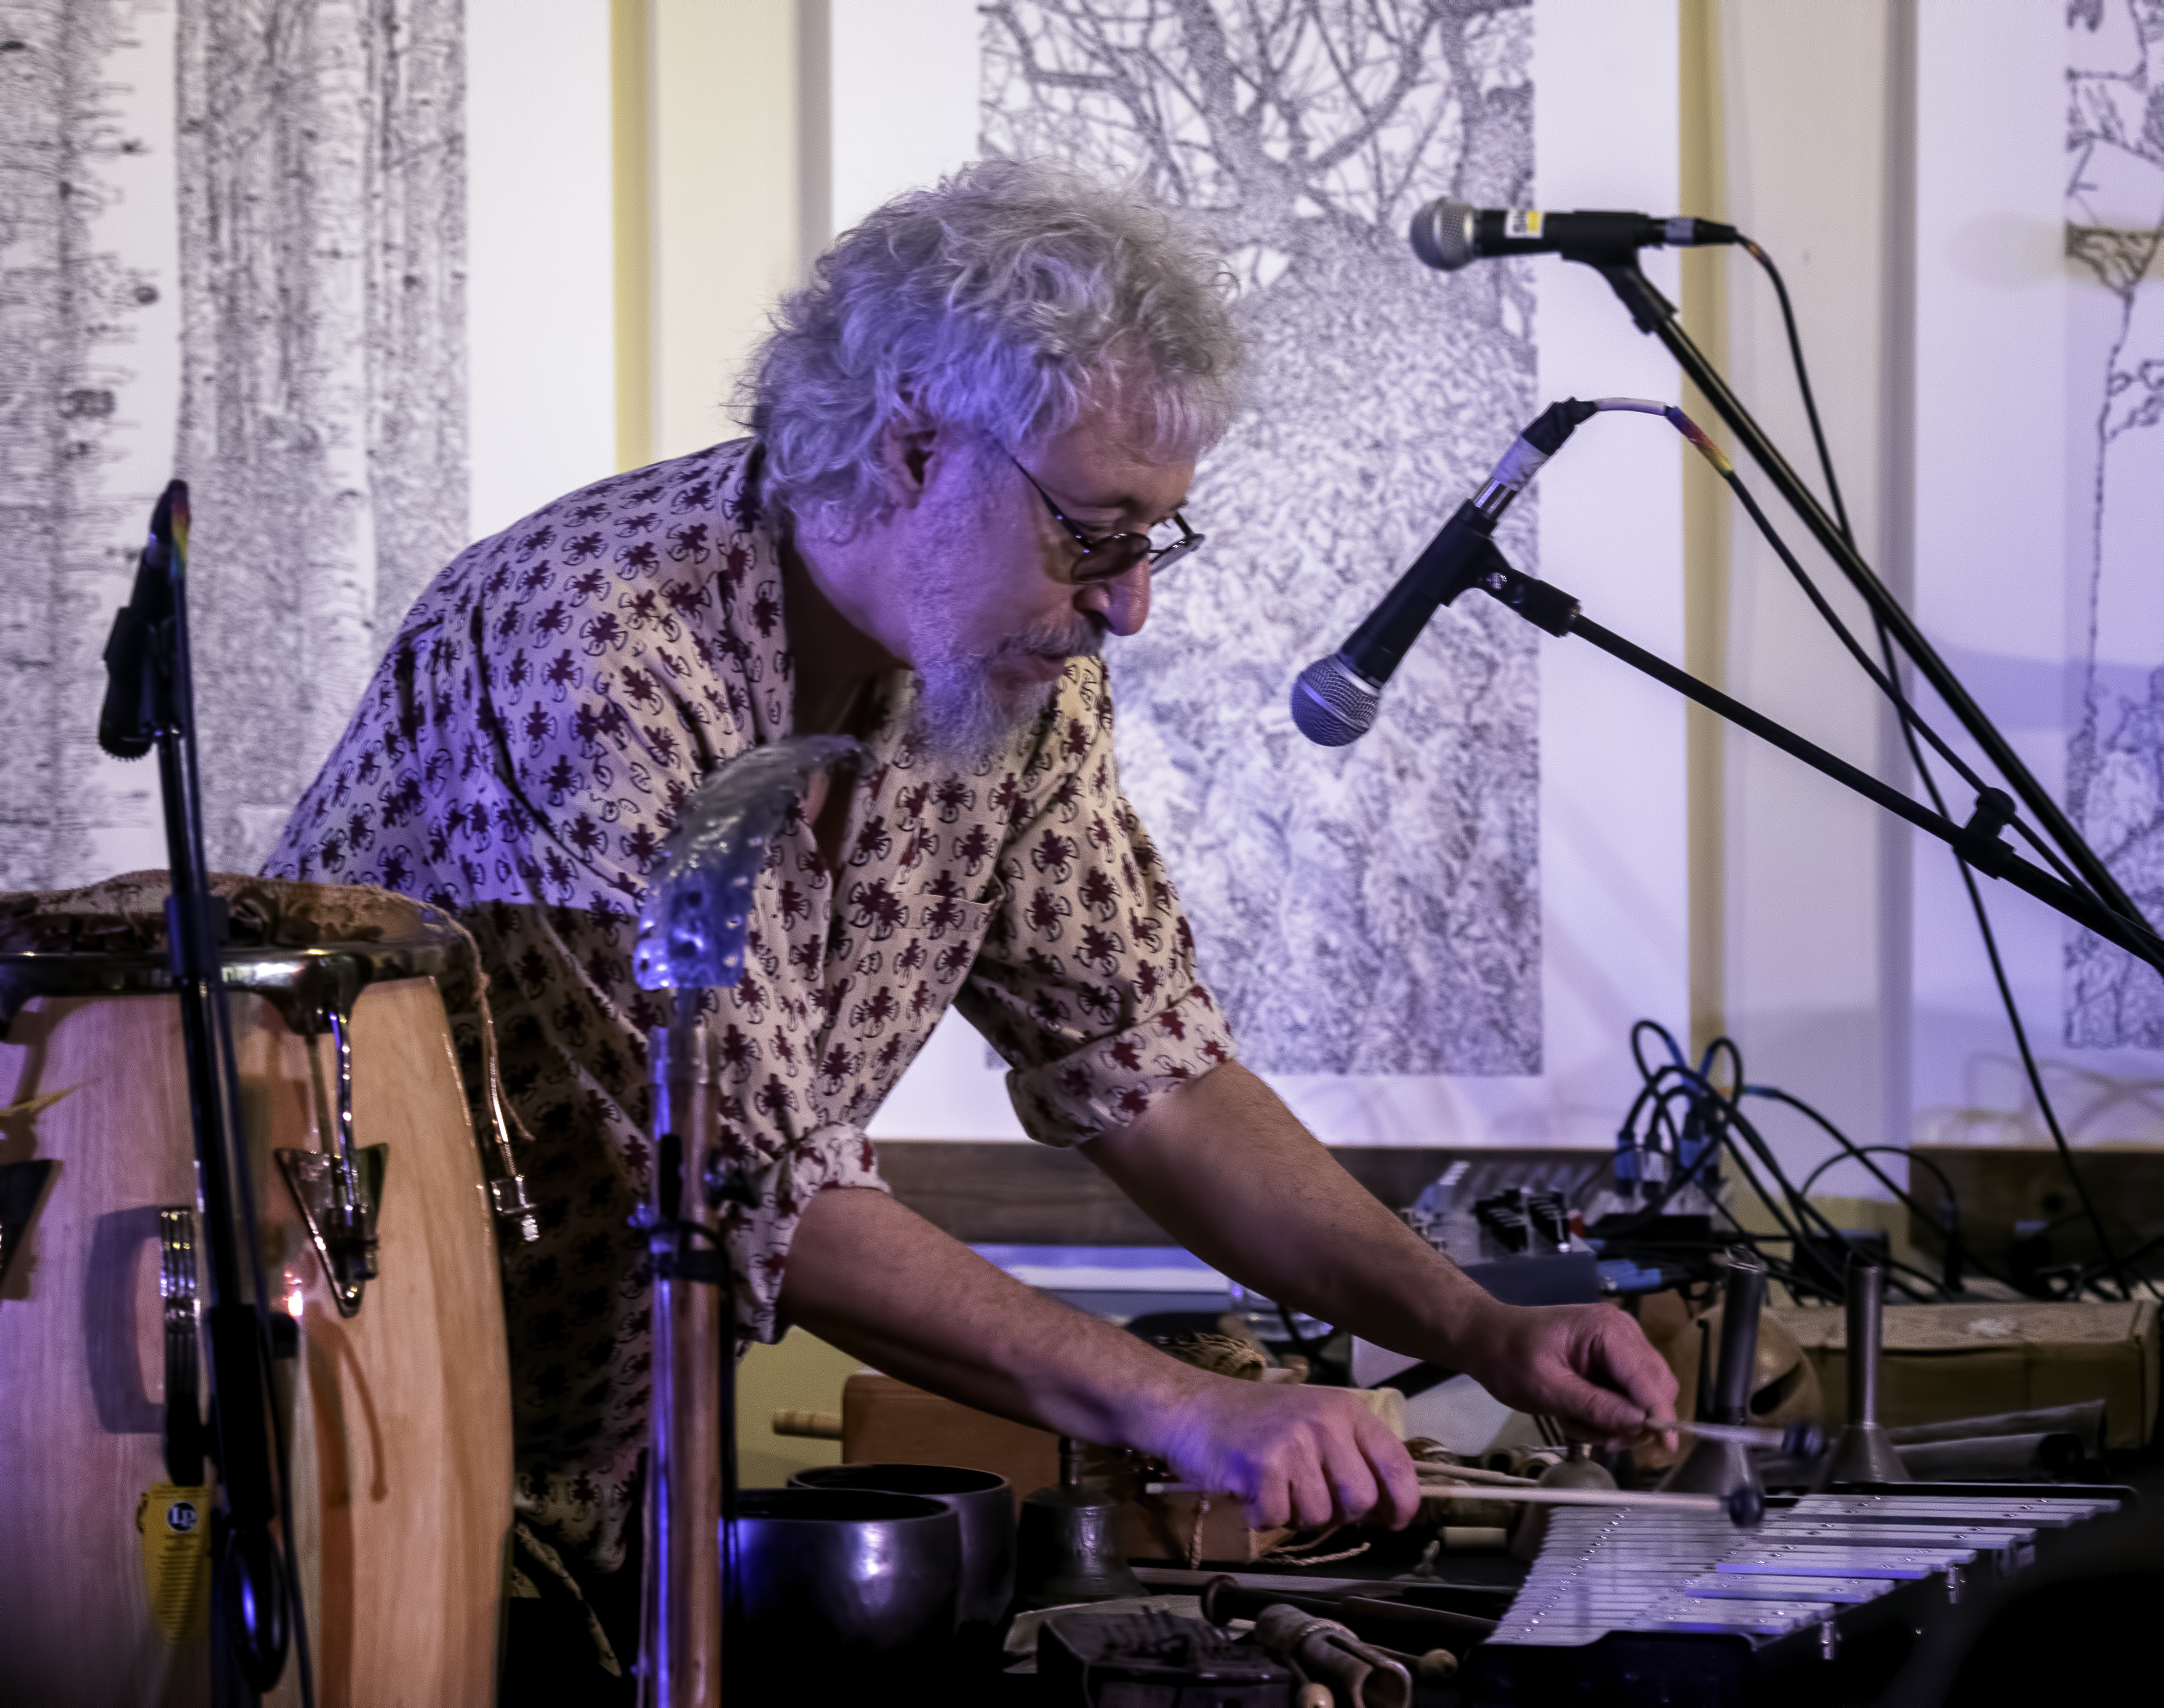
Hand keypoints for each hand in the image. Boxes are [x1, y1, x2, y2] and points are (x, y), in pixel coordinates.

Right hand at [1146, 1375, 1423, 1532]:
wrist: (1190, 1407)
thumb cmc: (1253, 1421)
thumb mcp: (1312, 1422)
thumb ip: (1348, 1454)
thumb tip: (1384, 1509)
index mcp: (1345, 1410)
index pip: (1396, 1461)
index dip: (1404, 1501)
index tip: (1394, 1522)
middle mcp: (1325, 1422)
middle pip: (1360, 1500)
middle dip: (1336, 1514)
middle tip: (1305, 1499)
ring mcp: (1293, 1442)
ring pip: (1317, 1516)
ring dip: (1292, 1515)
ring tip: (1270, 1487)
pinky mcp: (1261, 1465)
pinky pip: (1276, 1519)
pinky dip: (1259, 1516)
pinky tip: (1247, 1491)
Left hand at [1453, 1300, 1678, 1441]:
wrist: (1487, 1338)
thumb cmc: (1508, 1357)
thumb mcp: (1546, 1387)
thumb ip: (1594, 1405)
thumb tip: (1641, 1424)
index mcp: (1608, 1329)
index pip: (1649, 1379)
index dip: (1660, 1416)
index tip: (1662, 1450)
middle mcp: (1623, 1332)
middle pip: (1657, 1387)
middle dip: (1634, 1421)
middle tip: (1600, 1439)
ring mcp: (1620, 1345)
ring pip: (1645, 1396)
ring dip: (1616, 1421)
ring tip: (1575, 1422)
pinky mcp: (1613, 1360)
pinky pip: (1628, 1396)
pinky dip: (1609, 1414)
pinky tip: (1578, 1414)